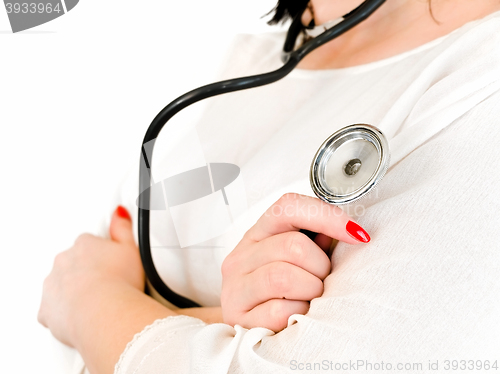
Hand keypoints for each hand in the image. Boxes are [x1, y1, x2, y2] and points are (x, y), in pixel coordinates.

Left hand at [37, 206, 143, 346]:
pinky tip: (81, 317)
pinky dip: (63, 313)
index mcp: (83, 246)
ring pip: (61, 285)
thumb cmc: (119, 282)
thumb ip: (122, 228)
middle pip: (72, 263)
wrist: (104, 313)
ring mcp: (53, 285)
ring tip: (96, 302)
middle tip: (106, 284)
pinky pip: (52, 310)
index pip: (88, 244)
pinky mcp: (47, 310)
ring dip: (73, 291)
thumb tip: (118, 211)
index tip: (111, 265)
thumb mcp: (131, 248)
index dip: (101, 255)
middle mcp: (63, 262)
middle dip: (85, 272)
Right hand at [221, 193, 369, 331]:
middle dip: (320, 266)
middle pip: (292, 245)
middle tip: (323, 280)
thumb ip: (317, 242)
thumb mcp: (295, 261)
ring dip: (310, 290)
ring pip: (283, 277)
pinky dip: (297, 314)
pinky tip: (297, 316)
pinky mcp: (238, 317)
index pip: (287, 207)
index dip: (327, 216)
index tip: (358, 234)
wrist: (250, 330)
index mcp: (257, 234)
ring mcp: (235, 287)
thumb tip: (349, 230)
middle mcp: (241, 257)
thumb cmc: (280, 292)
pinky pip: (278, 311)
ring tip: (312, 298)